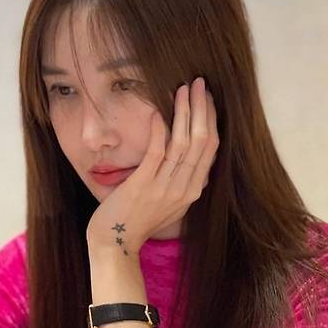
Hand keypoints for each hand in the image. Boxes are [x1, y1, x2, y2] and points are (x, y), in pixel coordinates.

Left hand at [86, 76, 218, 258]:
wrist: (115, 243)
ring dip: (184, 112)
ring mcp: (165, 187)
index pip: (211, 148)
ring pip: (184, 143)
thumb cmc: (138, 219)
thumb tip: (190, 159)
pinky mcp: (143, 185)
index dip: (212, 119)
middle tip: (200, 83)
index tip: (208, 98)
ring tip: (183, 89)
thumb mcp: (170, 202)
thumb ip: (182, 182)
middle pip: (203, 141)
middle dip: (202, 108)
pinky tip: (158, 111)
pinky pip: (157, 152)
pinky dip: (160, 129)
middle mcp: (184, 188)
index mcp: (193, 190)